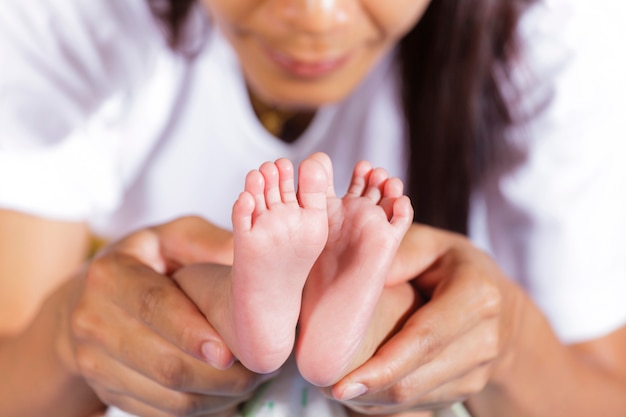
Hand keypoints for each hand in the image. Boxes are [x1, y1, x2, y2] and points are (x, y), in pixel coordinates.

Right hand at [66, 216, 272, 416]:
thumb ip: (208, 242)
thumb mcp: (175, 237)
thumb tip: (250, 258)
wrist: (96, 298)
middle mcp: (92, 319)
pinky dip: (202, 411)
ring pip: (167, 395)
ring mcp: (94, 361)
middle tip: (262, 370)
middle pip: (163, 362)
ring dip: (217, 396)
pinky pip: (162, 414)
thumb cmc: (150, 260)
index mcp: (111, 274)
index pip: (153, 306)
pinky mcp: (106, 390)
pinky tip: (229, 396)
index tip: (228, 352)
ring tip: (253, 382)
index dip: (190, 332)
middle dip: (220, 375)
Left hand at [330, 224, 524, 413]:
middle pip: (417, 378)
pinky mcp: (468, 389)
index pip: (424, 339)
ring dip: (373, 399)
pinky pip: (420, 405)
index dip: (383, 366)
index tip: (343, 384)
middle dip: (368, 388)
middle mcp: (485, 338)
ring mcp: (479, 370)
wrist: (501, 305)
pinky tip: (361, 390)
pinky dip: (387, 403)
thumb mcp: (428, 244)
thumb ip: (396, 256)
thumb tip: (354, 283)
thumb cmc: (451, 265)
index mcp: (476, 295)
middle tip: (323, 385)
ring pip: (416, 398)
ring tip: (335, 386)